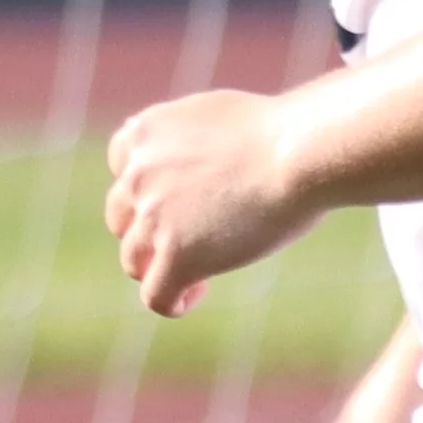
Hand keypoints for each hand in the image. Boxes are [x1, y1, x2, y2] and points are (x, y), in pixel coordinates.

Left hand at [104, 87, 333, 317]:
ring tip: (200, 270)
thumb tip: (200, 174)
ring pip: (134, 260)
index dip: (147, 190)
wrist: (300, 151)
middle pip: (122, 218)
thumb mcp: (217, 121)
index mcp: (145, 133)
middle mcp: (138, 173)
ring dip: (160, 267)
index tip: (181, 201)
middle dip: (150, 231)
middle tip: (192, 238)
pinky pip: (156, 295)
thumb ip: (191, 146)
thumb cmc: (282, 133)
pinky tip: (197, 291)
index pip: (122, 170)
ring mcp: (153, 217)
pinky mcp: (177, 255)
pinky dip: (172, 301)